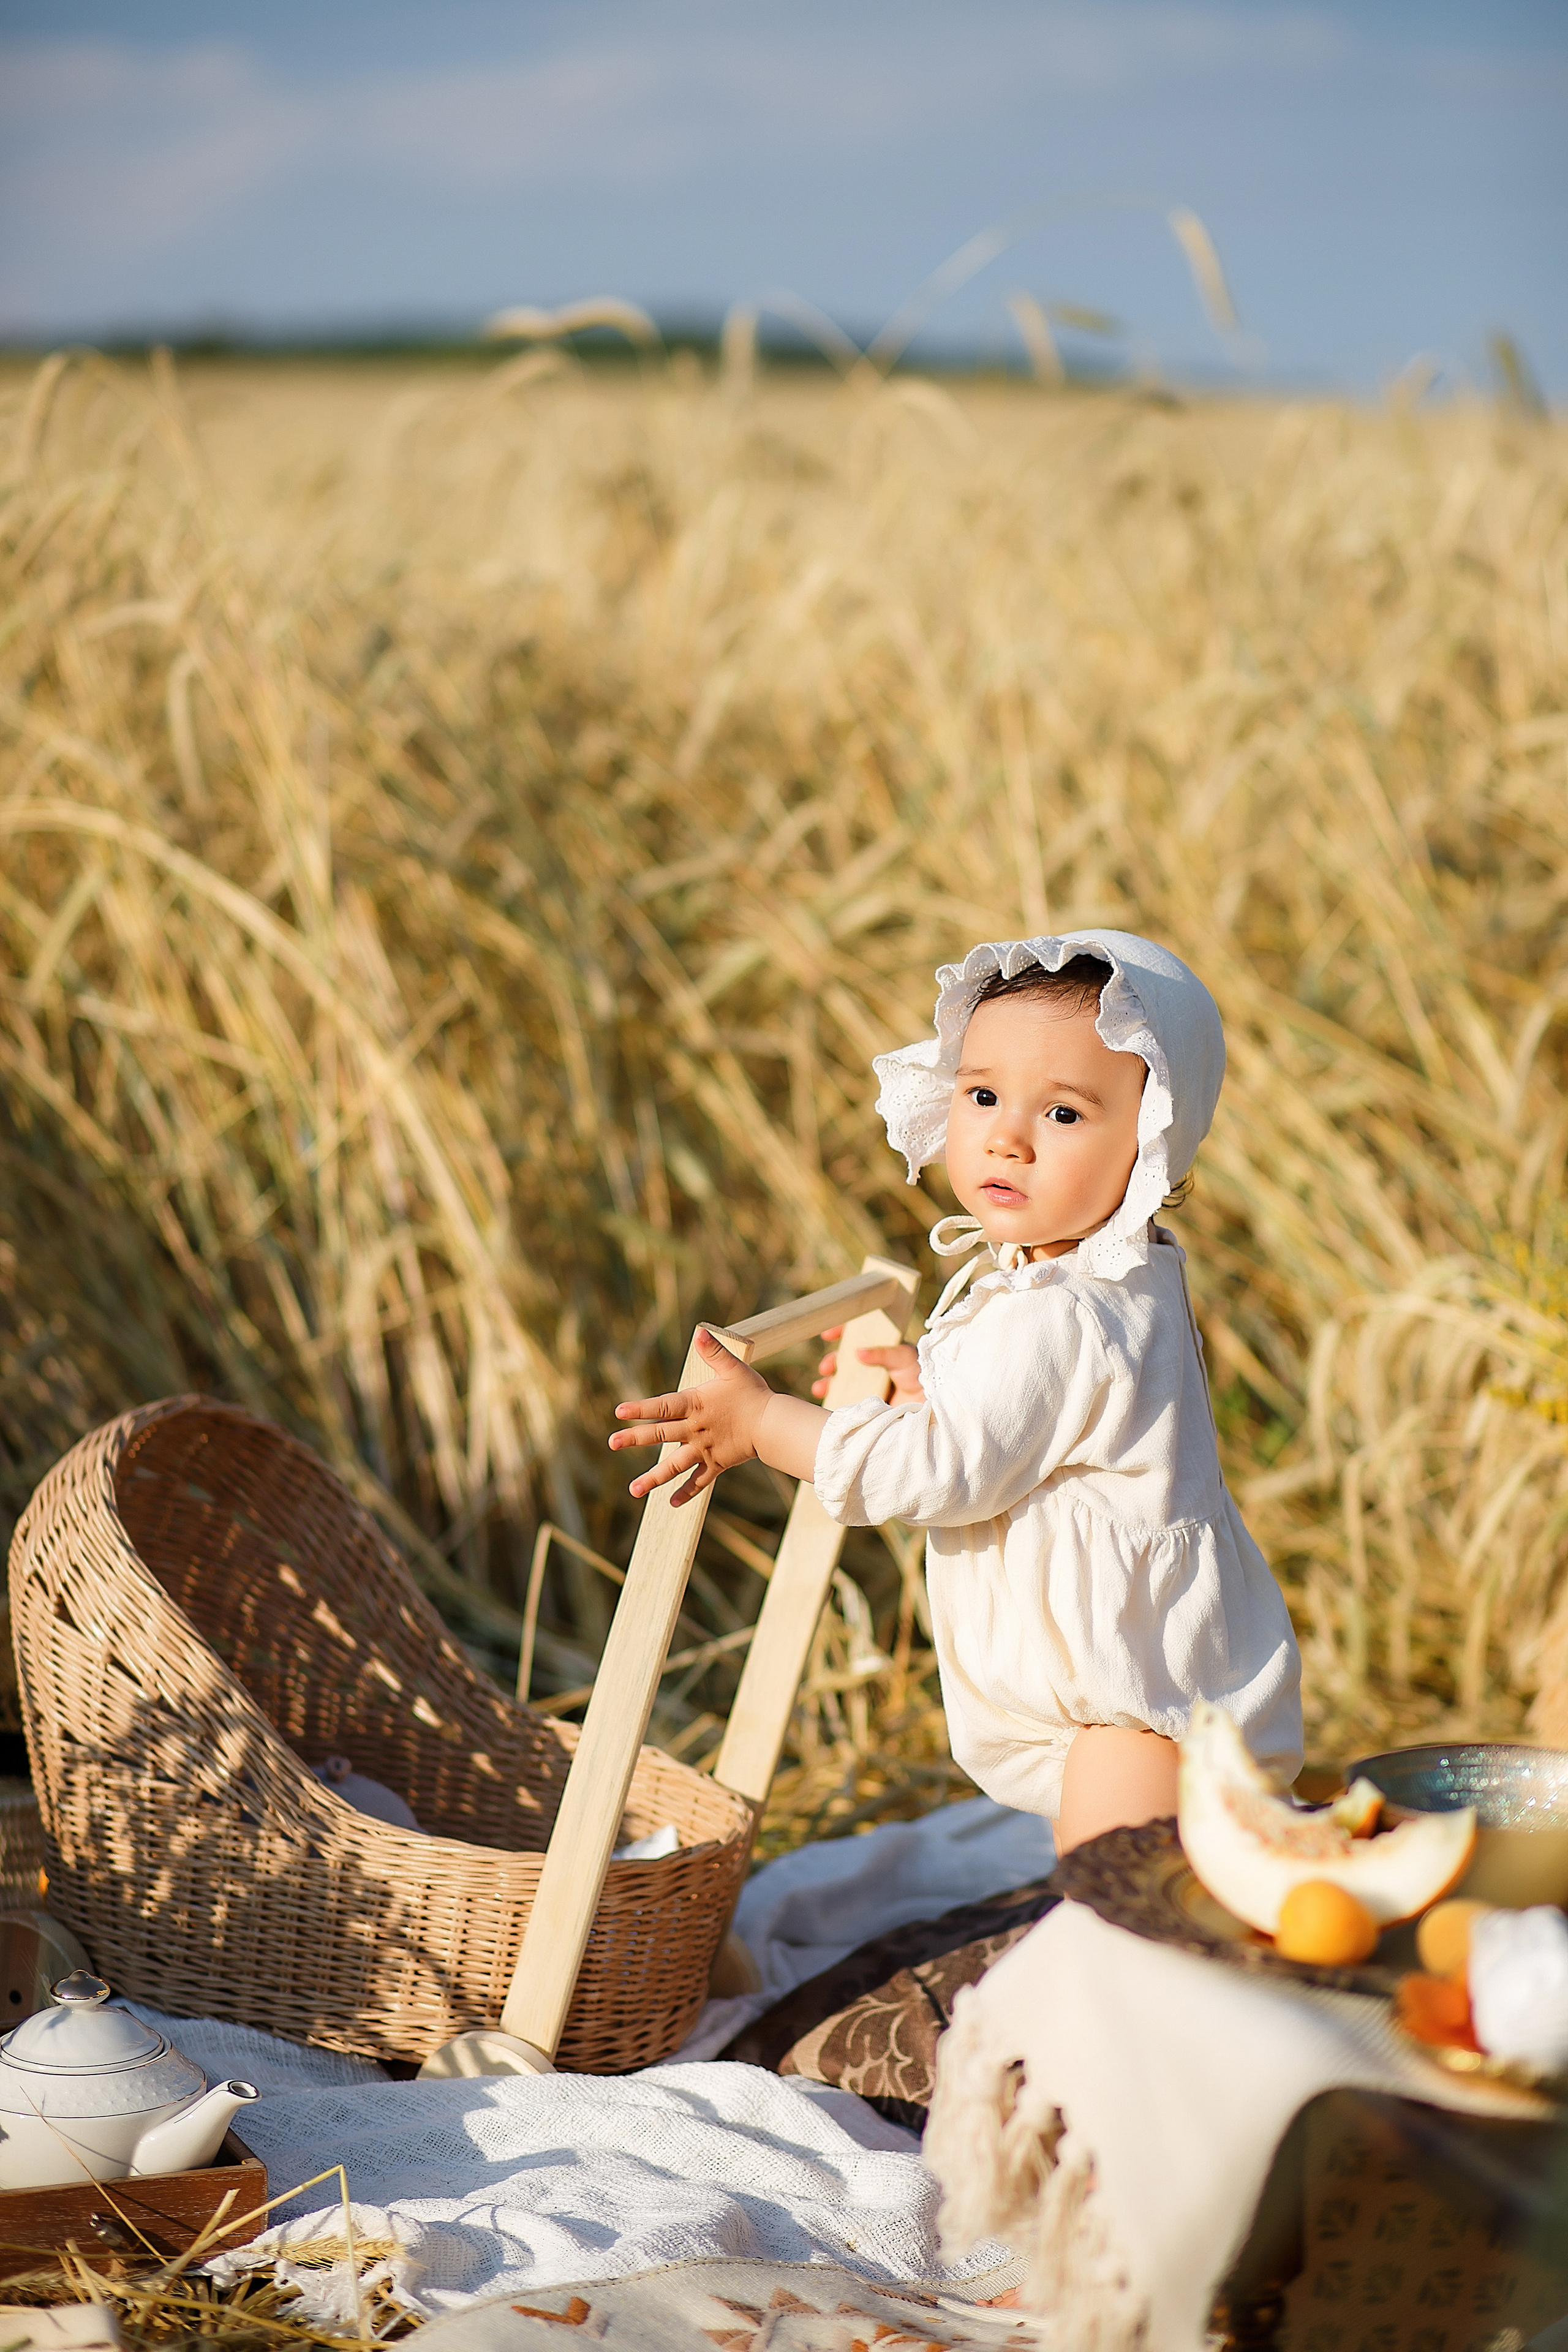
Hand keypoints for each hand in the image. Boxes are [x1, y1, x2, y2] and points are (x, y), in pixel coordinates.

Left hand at [610, 1328, 772, 1507]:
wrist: (773, 1425)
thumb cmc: (753, 1394)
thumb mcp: (734, 1369)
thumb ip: (715, 1352)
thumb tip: (700, 1333)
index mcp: (695, 1405)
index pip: (661, 1406)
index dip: (640, 1408)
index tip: (619, 1412)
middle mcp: (694, 1429)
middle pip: (659, 1435)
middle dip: (634, 1439)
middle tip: (612, 1443)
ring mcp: (704, 1449)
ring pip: (674, 1465)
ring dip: (653, 1477)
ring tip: (633, 1490)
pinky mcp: (716, 1464)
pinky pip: (699, 1481)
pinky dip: (686, 1492)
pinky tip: (672, 1503)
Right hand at [812, 1325, 926, 1405]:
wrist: (933, 1406)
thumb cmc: (923, 1376)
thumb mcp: (905, 1357)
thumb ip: (883, 1353)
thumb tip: (858, 1351)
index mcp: (882, 1350)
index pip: (858, 1336)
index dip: (842, 1333)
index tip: (828, 1334)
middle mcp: (873, 1367)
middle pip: (845, 1361)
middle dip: (832, 1362)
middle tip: (826, 1368)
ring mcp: (869, 1386)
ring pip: (842, 1382)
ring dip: (827, 1383)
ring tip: (821, 1388)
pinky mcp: (868, 1405)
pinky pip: (847, 1401)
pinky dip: (834, 1401)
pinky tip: (828, 1402)